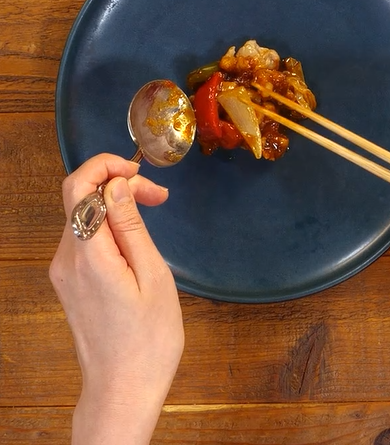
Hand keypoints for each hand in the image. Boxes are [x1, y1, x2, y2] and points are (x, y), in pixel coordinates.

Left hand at [50, 154, 183, 444]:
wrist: (124, 387)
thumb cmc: (148, 339)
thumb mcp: (153, 276)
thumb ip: (131, 227)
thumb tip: (118, 185)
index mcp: (89, 256)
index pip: (79, 188)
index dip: (107, 167)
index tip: (142, 174)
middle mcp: (67, 259)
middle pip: (79, 197)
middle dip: (117, 183)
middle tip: (159, 197)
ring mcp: (64, 271)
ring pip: (82, 215)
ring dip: (115, 203)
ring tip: (153, 213)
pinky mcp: (70, 281)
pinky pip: (84, 237)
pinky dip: (108, 224)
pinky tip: (136, 237)